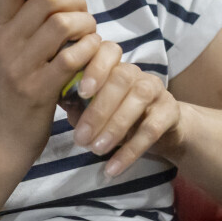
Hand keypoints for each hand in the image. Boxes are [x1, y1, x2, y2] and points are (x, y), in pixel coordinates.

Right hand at [0, 0, 101, 148]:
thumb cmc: (10, 91)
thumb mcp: (9, 51)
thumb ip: (32, 19)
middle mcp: (3, 43)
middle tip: (83, 14)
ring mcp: (19, 66)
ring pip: (63, 24)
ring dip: (86, 24)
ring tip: (88, 36)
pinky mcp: (38, 90)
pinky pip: (72, 57)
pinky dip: (90, 51)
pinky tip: (90, 58)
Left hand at [68, 42, 185, 176]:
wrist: (161, 129)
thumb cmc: (114, 113)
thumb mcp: (91, 107)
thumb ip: (73, 101)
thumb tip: (51, 99)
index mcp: (112, 64)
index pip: (106, 53)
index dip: (95, 69)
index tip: (82, 92)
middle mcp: (135, 72)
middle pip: (120, 79)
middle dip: (98, 110)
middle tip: (80, 138)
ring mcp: (155, 89)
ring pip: (137, 100)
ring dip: (115, 127)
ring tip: (96, 150)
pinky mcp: (170, 111)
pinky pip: (152, 129)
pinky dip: (131, 150)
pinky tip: (113, 167)